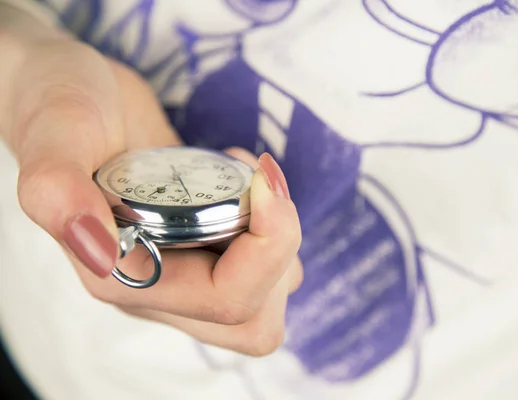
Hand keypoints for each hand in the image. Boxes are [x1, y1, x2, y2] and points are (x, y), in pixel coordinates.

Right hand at [0, 6, 302, 355]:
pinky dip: (273, 224)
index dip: (267, 247)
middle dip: (280, 254)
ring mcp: (185, 264)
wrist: (73, 92)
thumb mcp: (53, 135)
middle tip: (264, 189)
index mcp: (122, 276)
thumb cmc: (58, 107)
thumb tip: (98, 251)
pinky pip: (261, 261)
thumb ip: (56, 191)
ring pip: (266, 296)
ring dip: (280, 240)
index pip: (224, 300)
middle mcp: (159, 282)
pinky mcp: (204, 240)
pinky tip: (244, 176)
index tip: (264, 178)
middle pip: (253, 318)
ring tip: (252, 181)